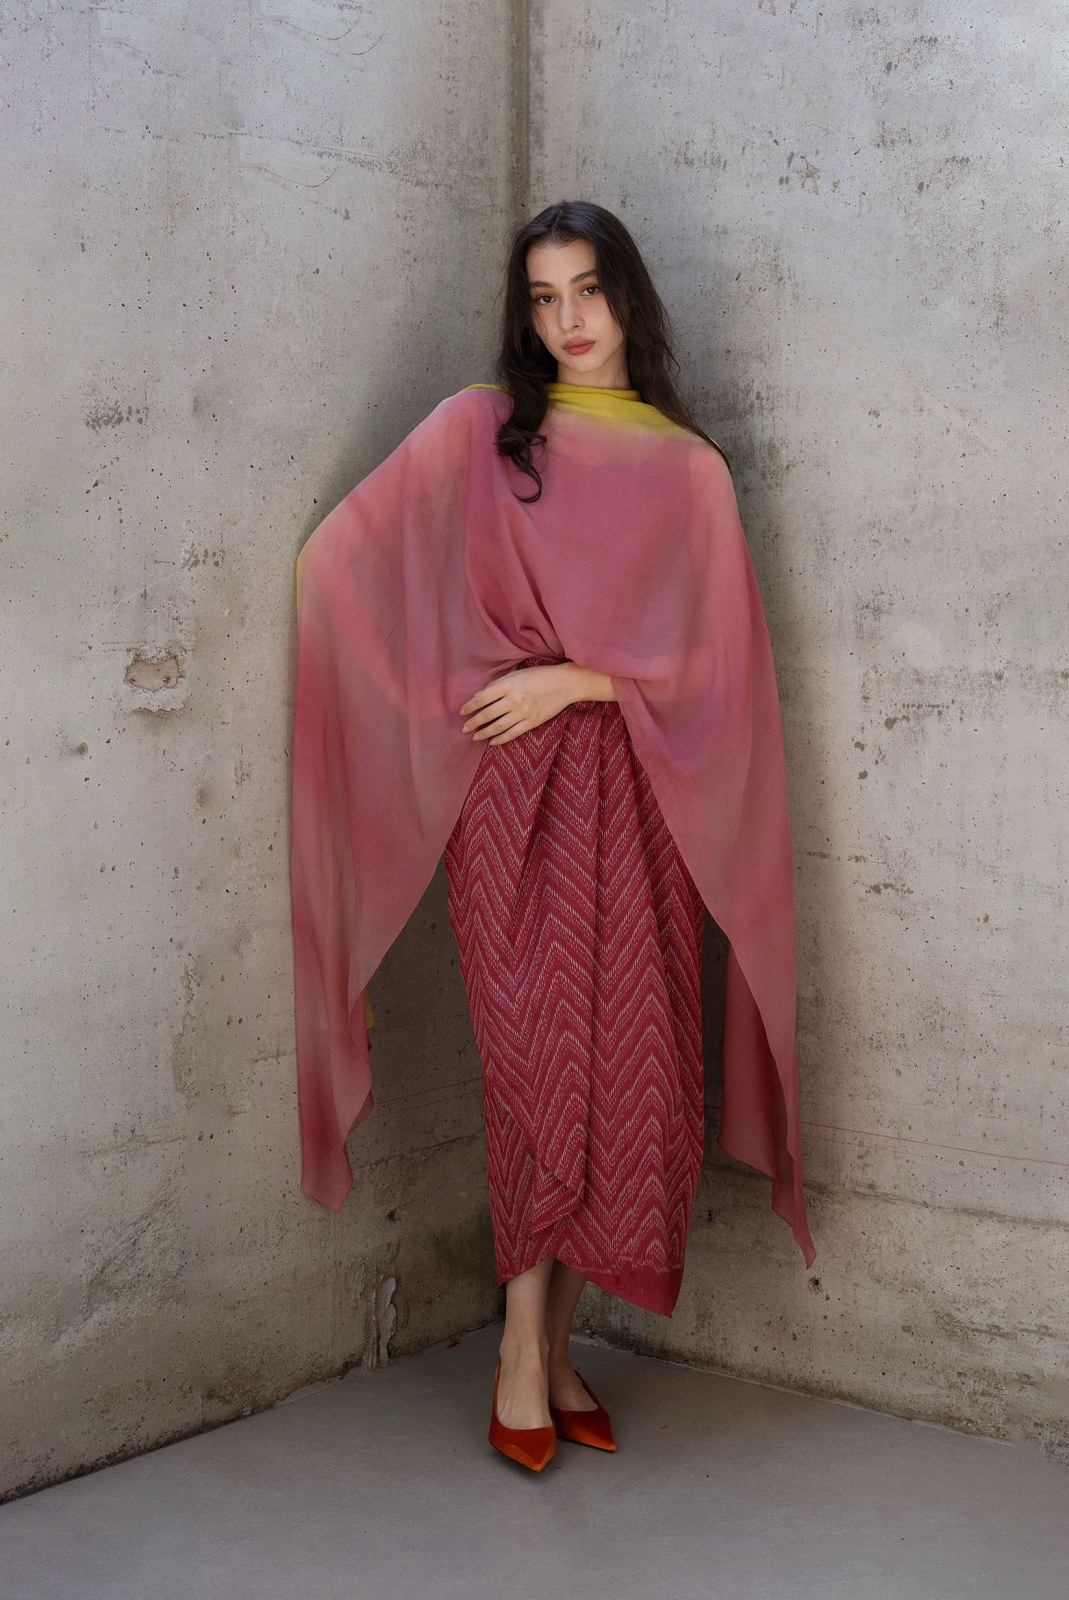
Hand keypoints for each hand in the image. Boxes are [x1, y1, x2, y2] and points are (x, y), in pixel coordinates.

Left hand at [459, 664, 577, 745]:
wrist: (565, 683)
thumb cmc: (540, 675)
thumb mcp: (517, 674)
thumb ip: (497, 684)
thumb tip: (478, 695)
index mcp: (508, 685)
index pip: (482, 698)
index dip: (469, 706)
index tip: (462, 712)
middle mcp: (513, 699)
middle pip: (487, 714)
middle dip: (473, 722)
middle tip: (464, 728)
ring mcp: (523, 712)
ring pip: (498, 726)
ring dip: (484, 733)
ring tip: (475, 736)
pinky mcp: (532, 722)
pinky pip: (512, 733)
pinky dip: (500, 739)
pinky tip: (492, 742)